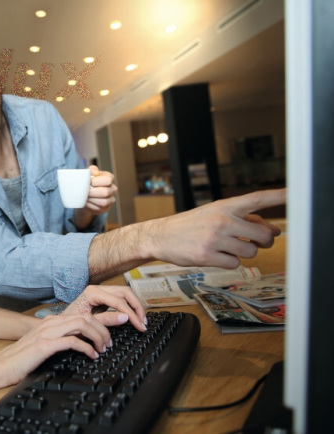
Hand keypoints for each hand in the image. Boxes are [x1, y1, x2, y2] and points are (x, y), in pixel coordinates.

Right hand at [0, 312, 117, 385]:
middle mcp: (51, 323)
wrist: (2, 365)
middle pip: (86, 317)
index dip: (102, 319)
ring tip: (103, 349)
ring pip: (82, 325)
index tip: (115, 325)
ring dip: (98, 336)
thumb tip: (81, 340)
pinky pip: (73, 341)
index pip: (82, 314)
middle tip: (111, 342)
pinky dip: (87, 348)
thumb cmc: (23, 358)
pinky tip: (92, 356)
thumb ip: (60, 338)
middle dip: (105, 327)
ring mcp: (48, 332)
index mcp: (52, 321)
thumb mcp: (45, 344)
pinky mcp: (45, 344)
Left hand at [63, 285, 146, 331]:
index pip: (119, 301)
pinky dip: (129, 307)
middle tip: (143, 323)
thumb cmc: (68, 323)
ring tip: (141, 321)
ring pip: (125, 294)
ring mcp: (100, 291)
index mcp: (92, 292)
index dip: (132, 314)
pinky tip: (133, 318)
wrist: (59, 323)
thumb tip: (125, 317)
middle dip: (137, 307)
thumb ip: (106, 320)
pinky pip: (120, 299)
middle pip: (125, 292)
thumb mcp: (87, 323)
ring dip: (135, 306)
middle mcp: (97, 288)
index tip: (140, 326)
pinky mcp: (102, 298)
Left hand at [85, 165, 116, 215]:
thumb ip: (92, 170)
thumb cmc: (88, 182)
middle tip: (85, 192)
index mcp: (109, 178)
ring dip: (92, 200)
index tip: (88, 183)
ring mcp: (111, 199)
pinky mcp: (106, 208)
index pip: (107, 180)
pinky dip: (91, 206)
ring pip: (103, 202)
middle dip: (93, 192)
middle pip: (105, 192)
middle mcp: (113, 189)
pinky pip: (99, 209)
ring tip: (85, 197)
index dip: (96, 182)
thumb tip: (95, 173)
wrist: (86, 194)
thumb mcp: (89, 173)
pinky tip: (86, 202)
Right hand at [146, 188, 285, 268]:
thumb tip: (272, 230)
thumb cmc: (190, 225)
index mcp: (224, 206)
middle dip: (263, 241)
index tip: (295, 192)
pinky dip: (229, 262)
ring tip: (227, 247)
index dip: (279, 196)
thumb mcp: (214, 214)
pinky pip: (234, 264)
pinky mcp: (207, 256)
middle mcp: (221, 220)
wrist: (160, 236)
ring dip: (243, 253)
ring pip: (251, 252)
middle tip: (254, 241)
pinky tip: (215, 255)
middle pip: (264, 235)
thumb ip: (243, 219)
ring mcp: (215, 239)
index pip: (257, 199)